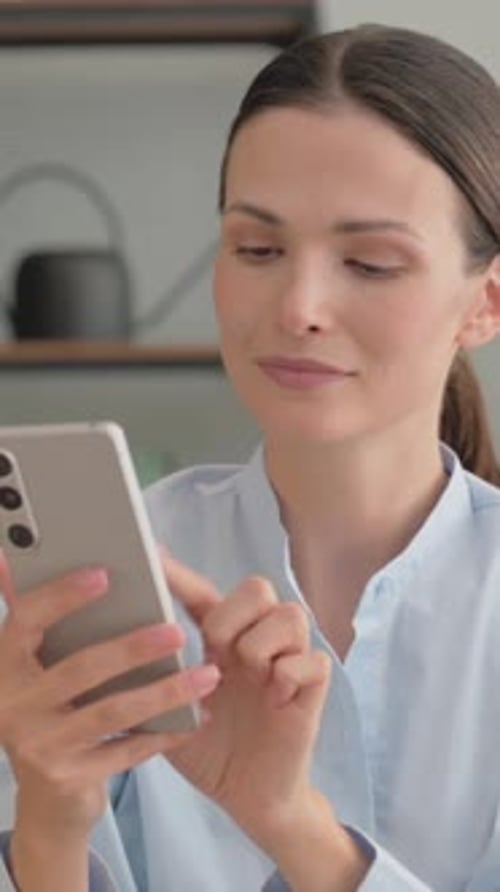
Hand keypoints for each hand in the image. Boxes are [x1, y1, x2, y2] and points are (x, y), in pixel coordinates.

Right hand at [0, 551, 220, 887]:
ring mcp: (38, 745)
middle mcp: (11, 704)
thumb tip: (13, 554)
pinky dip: (164, 734)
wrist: (47, 793)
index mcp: (4, 662)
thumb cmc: (51, 706)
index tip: (104, 574)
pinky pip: (126, 752)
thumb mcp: (36, 662)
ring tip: (208, 676)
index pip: (25, 620)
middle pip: (79, 669)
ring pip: (111, 712)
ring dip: (164, 692)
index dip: (61, 596)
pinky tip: (197, 718)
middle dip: (133, 648)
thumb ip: (35, 613)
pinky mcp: (68, 778)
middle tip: (178, 631)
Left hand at [162, 555, 331, 849]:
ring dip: (261, 643)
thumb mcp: (169, 711)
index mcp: (221, 640)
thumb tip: (122, 643)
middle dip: (232, 613)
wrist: (246, 797)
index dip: (179, 574)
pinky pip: (312, 659)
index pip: (203, 593)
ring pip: (290, 614)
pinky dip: (290, 674)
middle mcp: (256, 642)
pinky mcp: (312, 689)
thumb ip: (153, 677)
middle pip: (257, 587)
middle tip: (216, 649)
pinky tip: (274, 699)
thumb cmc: (207, 750)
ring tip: (247, 677)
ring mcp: (287, 662)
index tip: (151, 556)